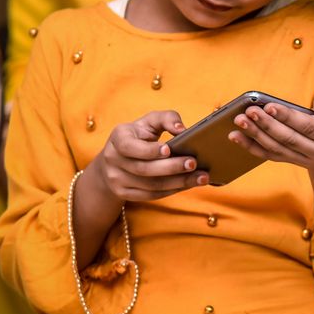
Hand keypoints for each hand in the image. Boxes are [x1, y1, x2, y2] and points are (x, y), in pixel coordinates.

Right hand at [88, 110, 207, 203]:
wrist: (115, 159)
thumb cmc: (139, 135)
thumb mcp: (149, 122)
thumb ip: (166, 118)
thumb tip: (181, 129)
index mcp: (118, 138)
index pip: (130, 146)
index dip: (149, 150)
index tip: (169, 149)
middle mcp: (113, 160)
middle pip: (144, 169)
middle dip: (172, 167)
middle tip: (194, 163)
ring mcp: (116, 179)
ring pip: (150, 185)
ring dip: (178, 182)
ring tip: (200, 177)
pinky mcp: (123, 193)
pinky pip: (151, 195)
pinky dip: (172, 190)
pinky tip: (188, 184)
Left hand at [229, 97, 313, 179]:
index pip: (308, 127)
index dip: (288, 117)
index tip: (270, 106)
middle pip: (289, 139)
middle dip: (267, 125)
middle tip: (249, 112)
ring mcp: (303, 161)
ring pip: (276, 149)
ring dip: (255, 135)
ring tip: (239, 121)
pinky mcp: (290, 163)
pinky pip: (270, 156)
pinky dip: (251, 147)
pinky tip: (236, 137)